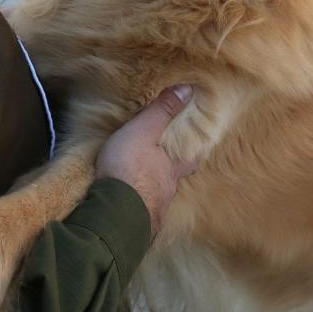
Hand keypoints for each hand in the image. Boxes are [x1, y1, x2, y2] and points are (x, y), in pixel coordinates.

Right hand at [95, 85, 200, 238]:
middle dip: (173, 171)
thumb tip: (188, 89)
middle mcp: (167, 188)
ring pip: (158, 194)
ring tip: (144, 181)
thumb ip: (163, 111)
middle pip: (176, 178)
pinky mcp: (137, 221)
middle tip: (168, 165)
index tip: (197, 145)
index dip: (194, 150)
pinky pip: (141, 209)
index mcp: (172, 166)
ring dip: (153, 188)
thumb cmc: (131, 167)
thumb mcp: (145, 131)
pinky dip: (138, 203)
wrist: (115, 212)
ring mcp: (154, 207)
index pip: (190, 157)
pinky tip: (130, 202)